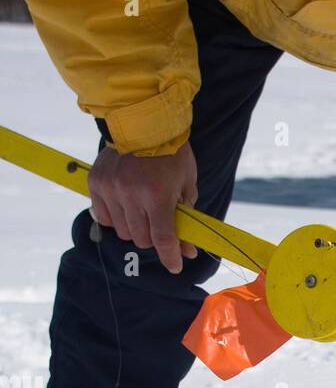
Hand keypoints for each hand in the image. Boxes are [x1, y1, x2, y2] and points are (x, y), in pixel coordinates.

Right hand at [88, 142, 197, 273]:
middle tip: (159, 223)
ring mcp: (111, 189)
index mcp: (157, 195)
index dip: (170, 257)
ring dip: (135, 227)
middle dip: (154, 237)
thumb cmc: (171, 154)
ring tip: (142, 209)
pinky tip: (125, 205)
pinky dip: (116, 217)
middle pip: (141, 239)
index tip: (175, 266)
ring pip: (123, 231)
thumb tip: (187, 251)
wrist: (143, 121)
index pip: (163, 239)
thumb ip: (185, 219)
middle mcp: (131, 194)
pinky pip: (105, 217)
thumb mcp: (186, 186)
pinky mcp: (96, 183)